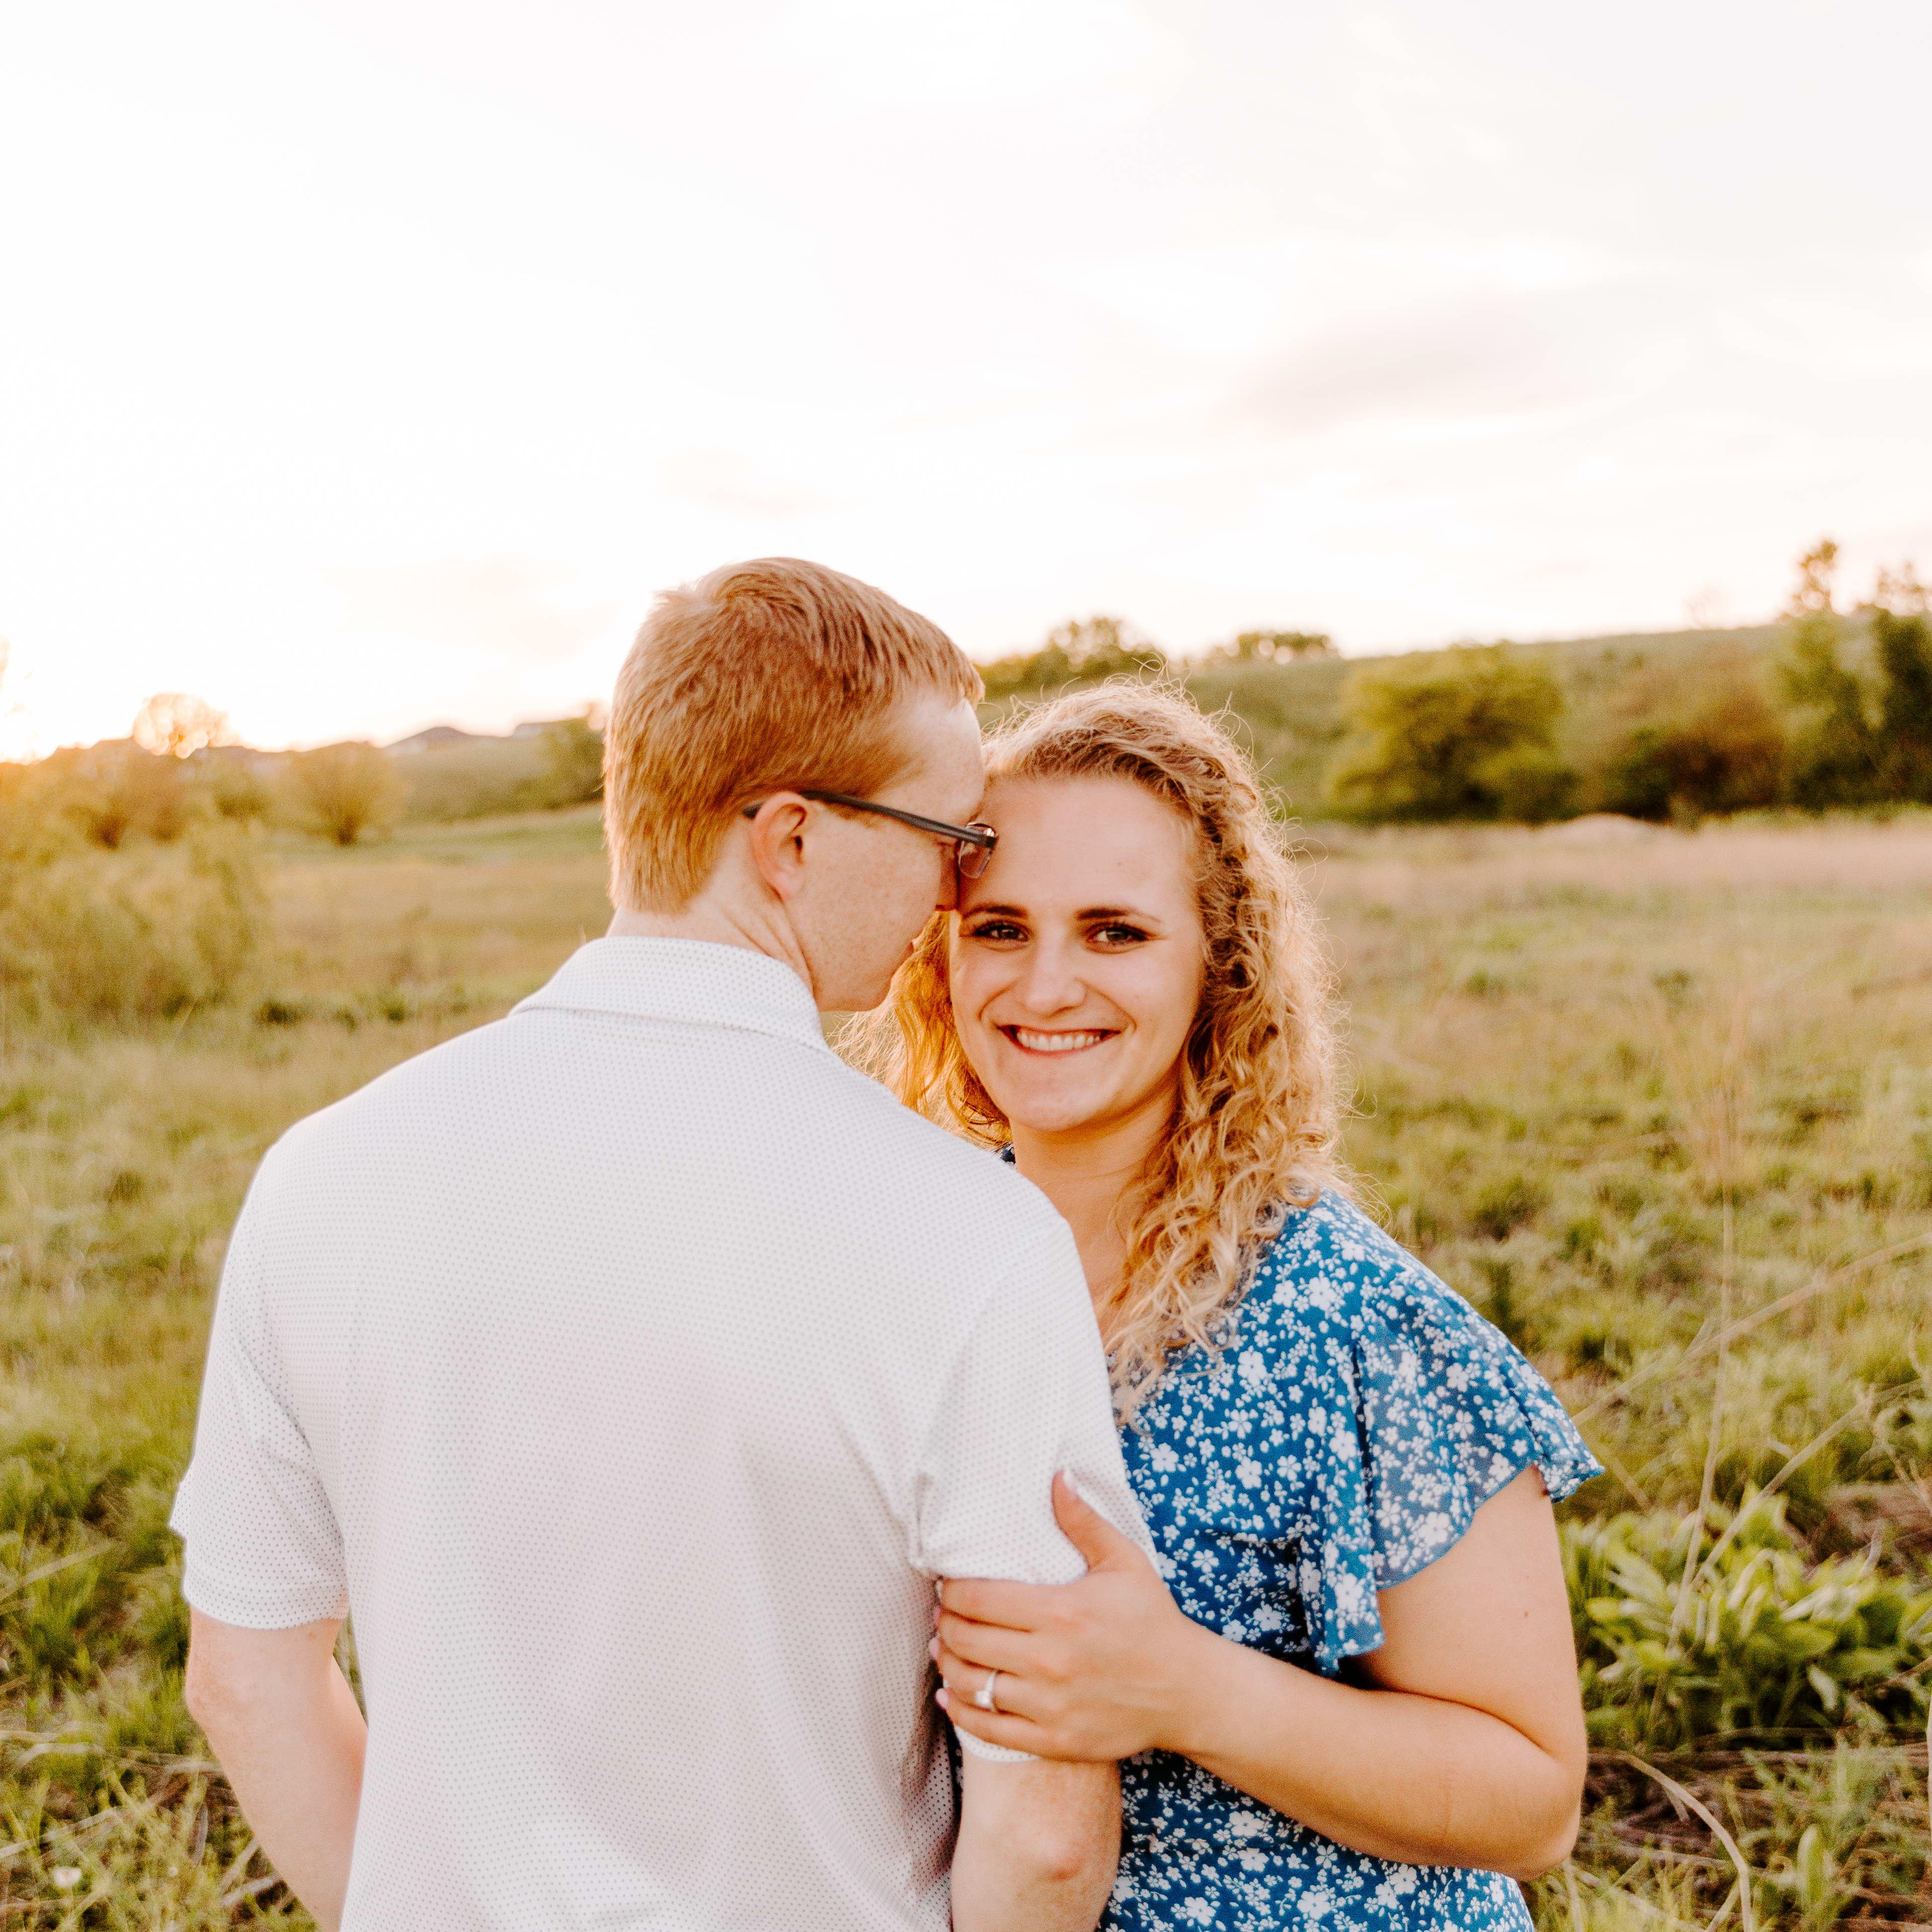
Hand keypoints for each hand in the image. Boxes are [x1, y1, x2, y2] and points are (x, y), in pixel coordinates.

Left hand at [935, 1472, 1207, 1761]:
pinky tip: (948, 1694)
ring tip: (942, 1649)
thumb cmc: (1152, 1620)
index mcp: (1061, 1612)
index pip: (979, 1598)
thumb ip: (1084, 1521)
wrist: (1185, 1690)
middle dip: (945, 1623)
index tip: (948, 1585)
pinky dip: (959, 1711)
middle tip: (943, 1614)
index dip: (953, 1590)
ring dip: (947, 1664)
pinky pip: (989, 1729)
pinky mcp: (1054, 1740)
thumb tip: (1057, 1475)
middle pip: (967, 1640)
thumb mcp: (1124, 1562)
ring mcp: (1050, 1705)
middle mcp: (1050, 1660)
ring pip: (971, 1684)